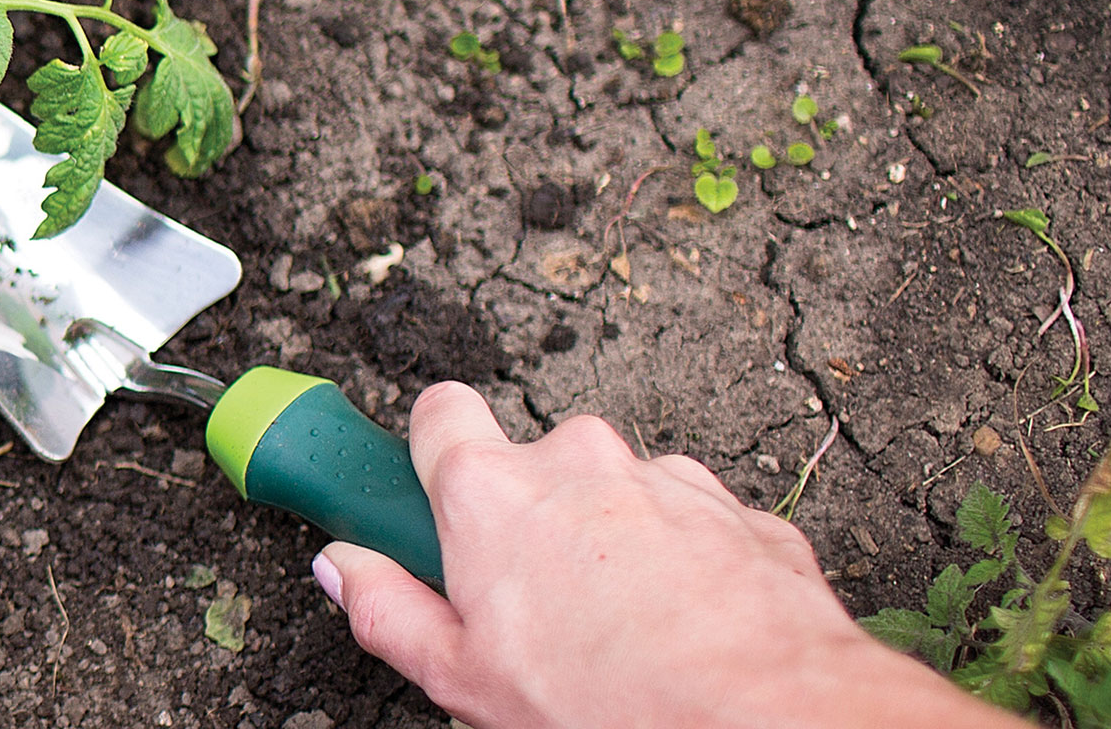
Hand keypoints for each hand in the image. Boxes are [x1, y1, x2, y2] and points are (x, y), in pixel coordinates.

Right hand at [318, 383, 1023, 728]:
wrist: (765, 714)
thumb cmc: (612, 702)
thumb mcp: (461, 677)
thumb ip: (388, 609)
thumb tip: (345, 569)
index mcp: (492, 491)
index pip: (438, 412)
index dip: (432, 452)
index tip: (431, 504)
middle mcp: (579, 461)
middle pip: (534, 463)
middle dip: (532, 519)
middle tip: (534, 604)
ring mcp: (667, 478)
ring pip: (617, 494)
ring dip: (611, 542)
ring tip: (620, 630)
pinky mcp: (737, 510)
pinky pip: (690, 524)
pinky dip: (681, 564)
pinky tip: (681, 630)